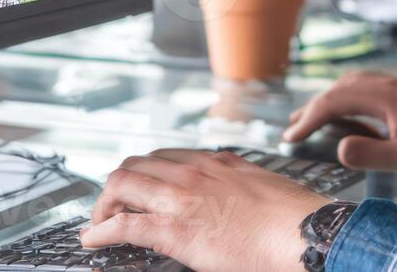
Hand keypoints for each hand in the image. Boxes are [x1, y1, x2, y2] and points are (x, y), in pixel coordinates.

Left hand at [82, 149, 326, 271]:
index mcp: (216, 163)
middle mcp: (194, 172)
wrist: (303, 231)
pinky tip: (93, 240)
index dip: (142, 173)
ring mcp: (182, 197)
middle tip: (111, 206)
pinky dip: (101, 232)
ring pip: (122, 185)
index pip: (164, 156)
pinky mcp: (175, 228)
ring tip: (98, 222)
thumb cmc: (292, 218)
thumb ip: (238, 186)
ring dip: (102, 205)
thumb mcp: (261, 187)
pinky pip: (124, 225)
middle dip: (116, 185)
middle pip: (135, 164)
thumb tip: (231, 200)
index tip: (136, 187)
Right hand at [282, 70, 396, 174]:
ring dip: (329, 99)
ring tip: (314, 116)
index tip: (290, 139)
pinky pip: (368, 86)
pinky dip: (348, 96)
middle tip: (291, 129)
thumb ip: (372, 154)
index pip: (333, 102)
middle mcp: (389, 84)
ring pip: (353, 83)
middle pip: (339, 88)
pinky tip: (353, 111)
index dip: (308, 120)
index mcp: (385, 96)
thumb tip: (338, 149)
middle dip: (313, 107)